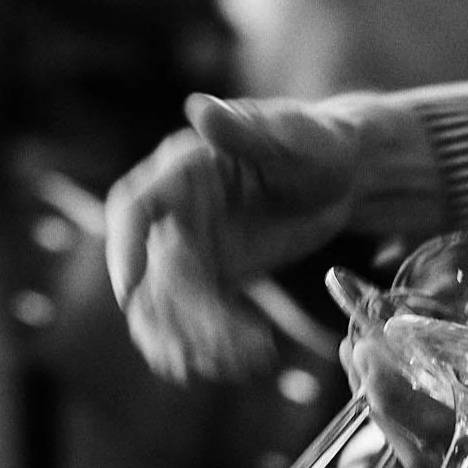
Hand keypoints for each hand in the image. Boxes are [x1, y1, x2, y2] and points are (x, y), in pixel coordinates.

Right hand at [103, 91, 442, 382]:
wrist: (343, 176)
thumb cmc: (317, 143)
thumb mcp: (290, 135)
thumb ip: (243, 128)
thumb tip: (197, 106)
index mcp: (182, 170)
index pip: (133, 207)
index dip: (124, 250)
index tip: (130, 292)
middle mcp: (174, 211)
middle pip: (154, 273)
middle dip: (183, 314)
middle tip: (228, 343)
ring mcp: (189, 248)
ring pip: (169, 306)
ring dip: (198, 339)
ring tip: (247, 356)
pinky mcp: (210, 277)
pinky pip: (194, 320)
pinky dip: (211, 346)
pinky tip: (244, 360)